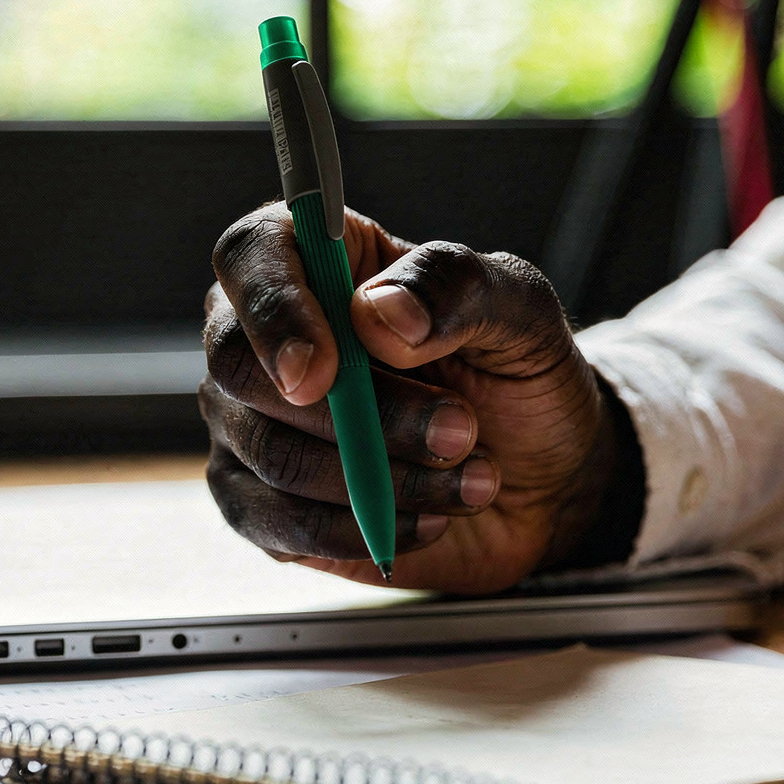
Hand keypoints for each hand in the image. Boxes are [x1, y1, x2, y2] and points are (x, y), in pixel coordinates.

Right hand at [201, 202, 614, 593]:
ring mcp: (250, 424)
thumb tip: (376, 314)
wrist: (544, 481)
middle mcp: (264, 337)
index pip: (250, 256)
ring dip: (384, 477)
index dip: (275, 309)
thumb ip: (454, 288)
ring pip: (273, 455)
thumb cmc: (518, 378)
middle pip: (239, 366)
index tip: (327, 368)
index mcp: (315, 261)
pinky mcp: (261, 506)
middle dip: (353, 415)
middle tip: (459, 430)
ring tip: (474, 477)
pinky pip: (280, 525)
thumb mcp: (520, 312)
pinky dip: (363, 527)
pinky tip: (429, 518)